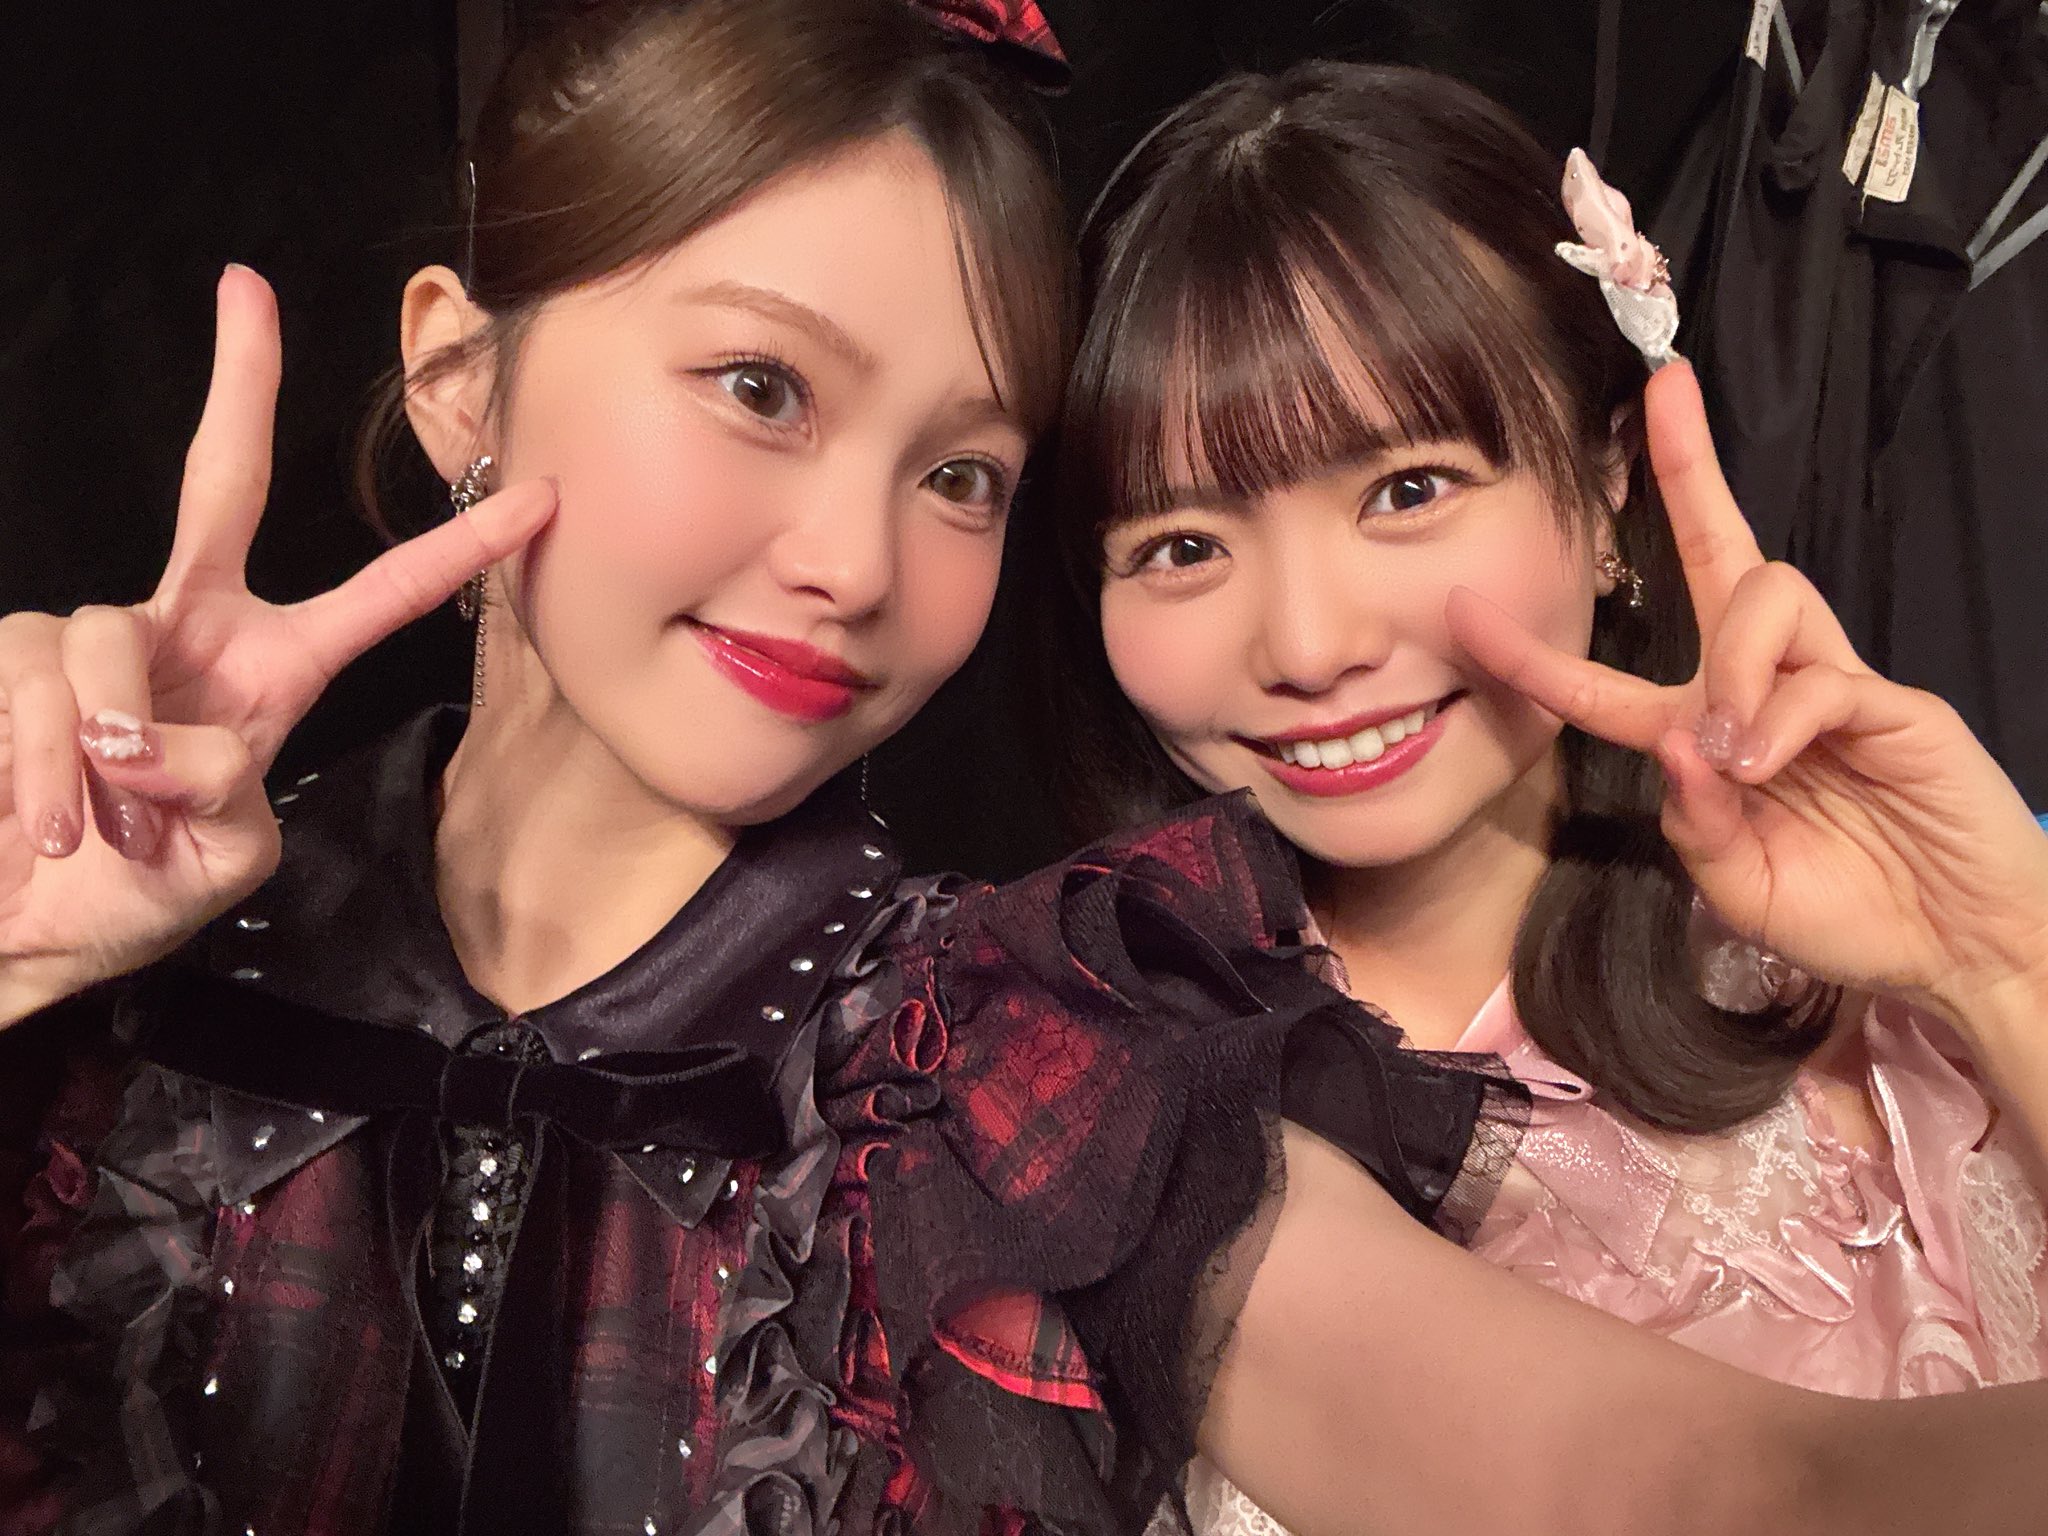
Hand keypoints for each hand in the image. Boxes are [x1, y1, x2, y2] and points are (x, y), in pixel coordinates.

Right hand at [0, 266, 555, 1021]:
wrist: (30, 928)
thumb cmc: (138, 889)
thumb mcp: (225, 854)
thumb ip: (221, 793)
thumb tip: (154, 738)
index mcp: (276, 670)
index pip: (383, 595)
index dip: (461, 548)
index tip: (542, 495)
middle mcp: (192, 625)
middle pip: (221, 484)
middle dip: (238, 385)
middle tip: (247, 290)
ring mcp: (99, 634)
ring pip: (105, 639)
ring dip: (109, 749)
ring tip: (101, 829)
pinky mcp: (19, 657)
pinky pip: (44, 687)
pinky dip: (50, 767)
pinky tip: (52, 823)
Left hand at [1446, 361, 2047, 1033]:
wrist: (1958, 945)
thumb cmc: (1848, 914)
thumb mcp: (1740, 887)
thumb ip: (1695, 825)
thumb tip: (1681, 741)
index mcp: (1707, 733)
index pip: (1610, 678)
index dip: (1535, 653)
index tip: (1463, 609)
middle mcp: (1763, 687)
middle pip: (1722, 552)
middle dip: (1691, 468)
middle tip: (1665, 388)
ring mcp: (1830, 684)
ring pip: (1765, 597)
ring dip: (1729, 664)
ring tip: (1736, 755)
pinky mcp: (1894, 703)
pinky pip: (1819, 676)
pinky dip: (1778, 719)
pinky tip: (1769, 765)